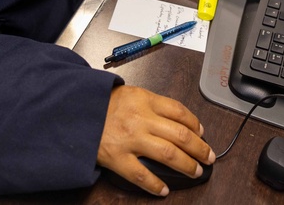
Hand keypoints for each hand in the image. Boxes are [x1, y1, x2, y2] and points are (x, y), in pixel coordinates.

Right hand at [97, 85, 214, 195]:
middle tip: (209, 157)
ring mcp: (130, 139)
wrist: (74, 110)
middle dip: (199, 148)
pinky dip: (155, 184)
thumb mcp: (130, 93)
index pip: (180, 112)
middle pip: (181, 135)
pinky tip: (164, 189)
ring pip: (168, 154)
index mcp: (145, 100)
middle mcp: (141, 119)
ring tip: (196, 171)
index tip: (202, 133)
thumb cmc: (100, 102)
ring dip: (186, 165)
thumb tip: (177, 119)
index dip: (195, 124)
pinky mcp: (117, 157)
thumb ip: (152, 104)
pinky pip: (141, 174)